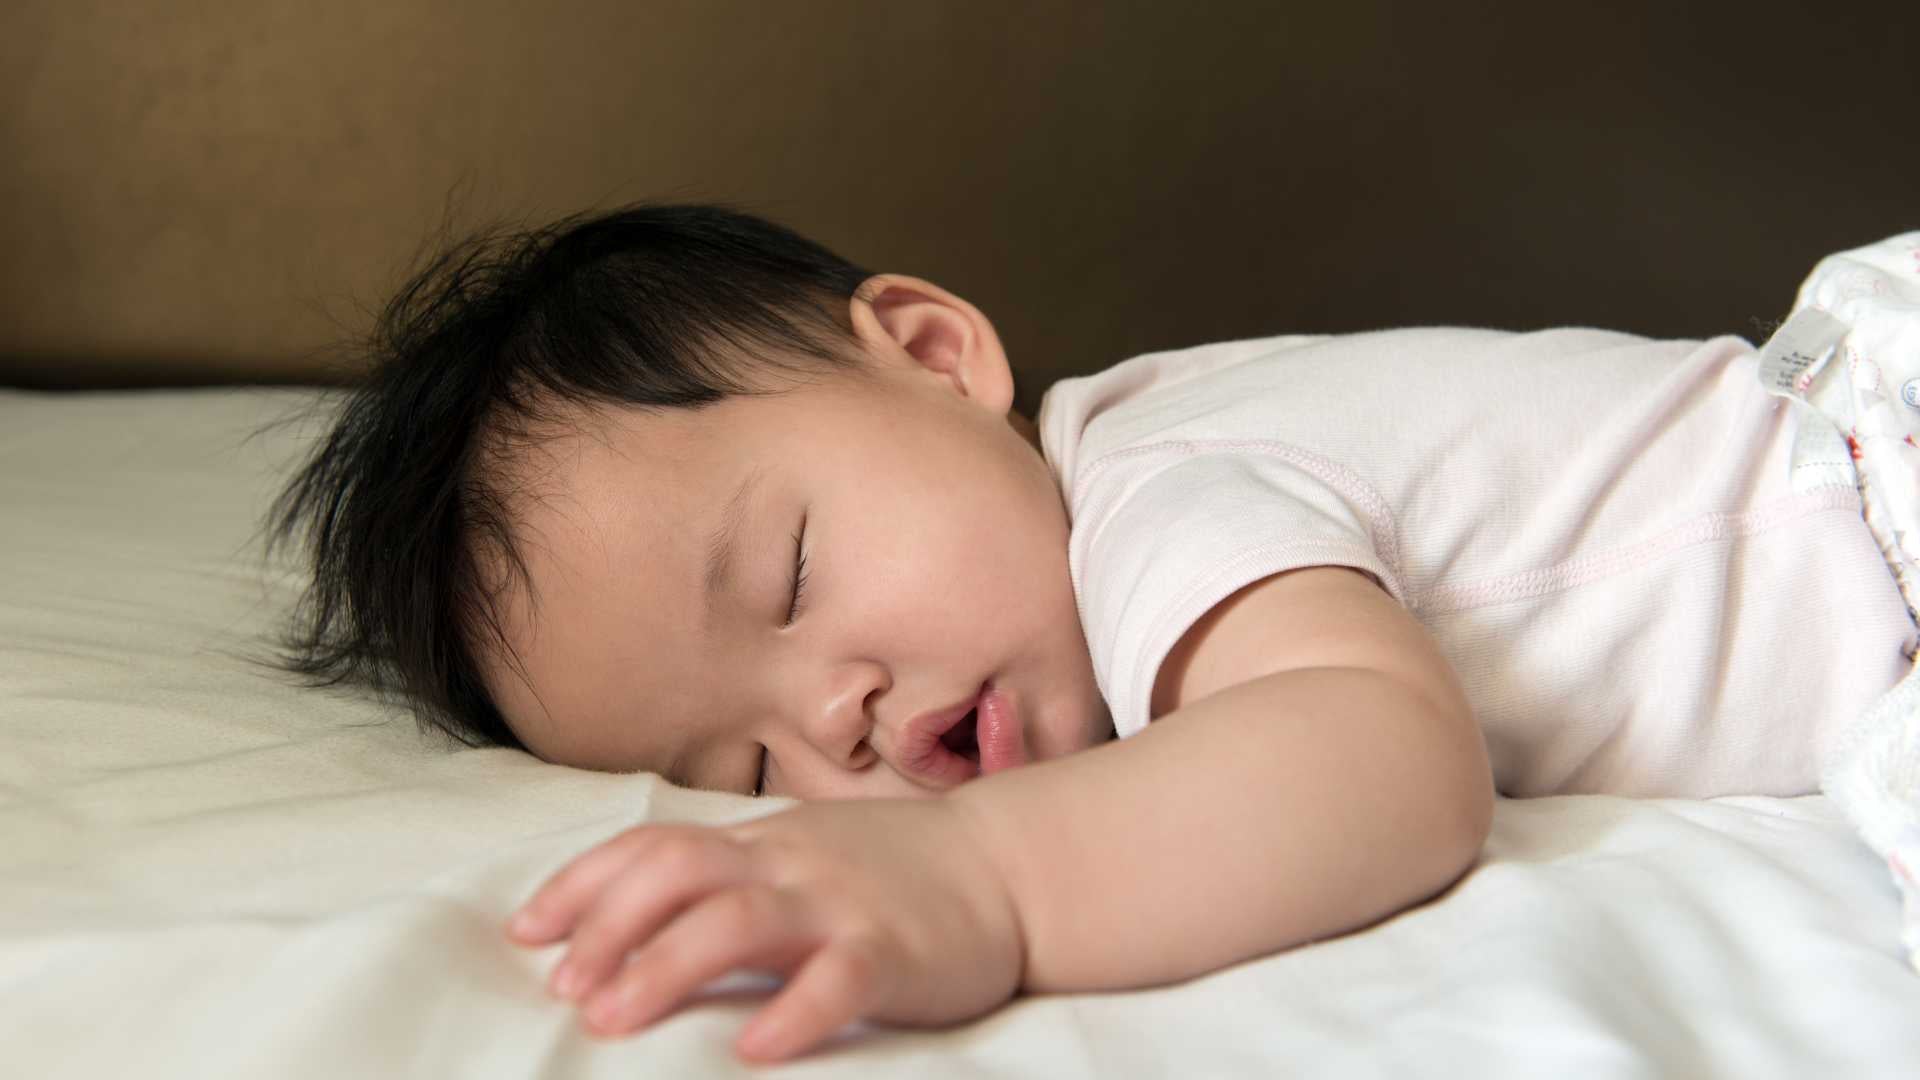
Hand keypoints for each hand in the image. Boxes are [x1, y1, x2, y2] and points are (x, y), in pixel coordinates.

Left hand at [504, 796, 1026, 1062]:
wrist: (1010, 868)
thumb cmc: (896, 872)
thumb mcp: (803, 855)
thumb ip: (732, 876)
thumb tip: (636, 917)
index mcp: (762, 842)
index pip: (654, 846)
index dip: (583, 885)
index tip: (527, 931)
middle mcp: (789, 863)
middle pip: (678, 874)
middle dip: (608, 928)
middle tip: (566, 988)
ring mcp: (841, 903)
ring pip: (737, 921)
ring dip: (665, 967)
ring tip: (614, 1018)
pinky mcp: (894, 951)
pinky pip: (838, 978)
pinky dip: (791, 1011)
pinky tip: (753, 1048)